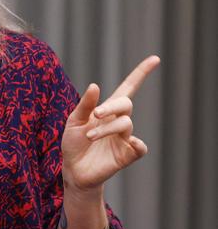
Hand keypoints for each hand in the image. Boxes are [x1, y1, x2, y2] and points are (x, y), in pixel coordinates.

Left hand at [61, 56, 159, 194]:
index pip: (128, 88)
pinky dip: (136, 143)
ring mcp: (124, 138)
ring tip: (89, 136)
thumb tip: (95, 85)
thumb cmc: (73, 143)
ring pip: (125, 124)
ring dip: (106, 128)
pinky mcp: (127, 154)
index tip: (155, 59)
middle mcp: (118, 121)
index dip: (140, 74)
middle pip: (126, 104)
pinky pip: (140, 147)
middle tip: (96, 114)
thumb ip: (85, 105)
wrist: (73, 169)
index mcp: (106, 110)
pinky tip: (129, 142)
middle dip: (112, 106)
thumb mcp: (74, 121)